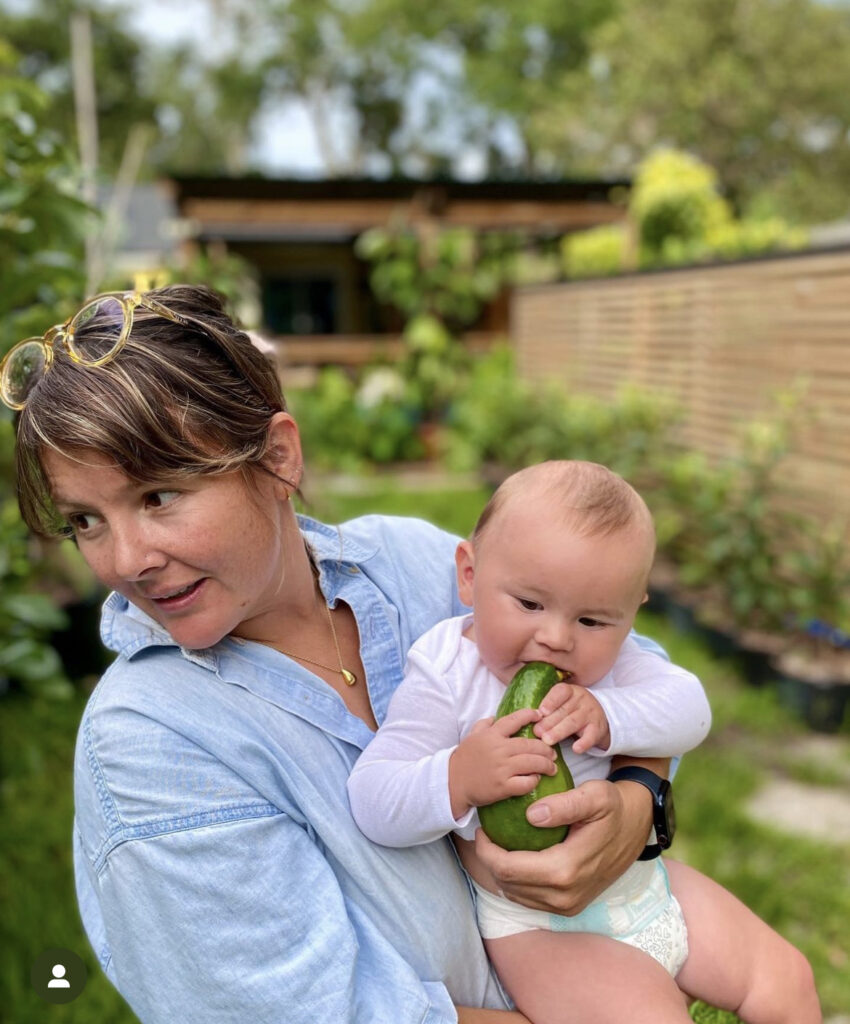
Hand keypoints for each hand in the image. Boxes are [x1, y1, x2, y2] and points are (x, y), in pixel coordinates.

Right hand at [449, 710, 557, 819]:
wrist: (452, 783)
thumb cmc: (464, 760)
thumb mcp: (471, 737)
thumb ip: (483, 725)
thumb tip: (494, 717)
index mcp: (491, 735)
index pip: (514, 720)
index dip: (530, 715)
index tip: (540, 715)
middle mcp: (498, 749)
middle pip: (531, 745)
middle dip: (546, 749)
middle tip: (553, 753)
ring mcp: (501, 768)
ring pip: (533, 763)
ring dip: (546, 765)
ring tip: (552, 767)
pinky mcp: (502, 786)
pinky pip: (526, 783)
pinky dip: (534, 781)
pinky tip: (535, 780)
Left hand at [472, 772, 654, 915]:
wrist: (636, 828)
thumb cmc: (613, 808)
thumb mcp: (594, 796)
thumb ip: (565, 805)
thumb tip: (531, 816)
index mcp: (566, 870)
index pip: (508, 868)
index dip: (487, 850)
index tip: (483, 829)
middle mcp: (565, 895)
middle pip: (507, 884)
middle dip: (489, 860)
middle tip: (486, 834)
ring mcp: (568, 905)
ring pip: (516, 895)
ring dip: (501, 872)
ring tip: (498, 843)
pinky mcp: (569, 907)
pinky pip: (530, 899)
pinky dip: (516, 881)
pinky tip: (515, 857)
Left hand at [534, 682, 609, 752]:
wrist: (599, 716)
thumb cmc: (571, 709)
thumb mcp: (562, 703)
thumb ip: (547, 709)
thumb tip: (528, 719)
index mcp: (569, 691)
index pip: (560, 692)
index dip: (550, 701)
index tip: (541, 712)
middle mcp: (581, 700)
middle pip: (564, 711)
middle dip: (549, 722)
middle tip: (537, 732)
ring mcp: (590, 714)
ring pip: (574, 722)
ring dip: (559, 732)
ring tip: (547, 740)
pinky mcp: (597, 729)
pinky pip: (591, 736)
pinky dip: (584, 743)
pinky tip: (576, 749)